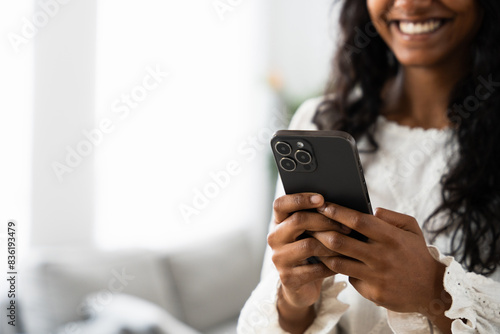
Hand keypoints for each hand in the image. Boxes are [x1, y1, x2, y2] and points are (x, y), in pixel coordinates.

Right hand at [268, 193, 350, 332]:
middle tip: (347, 226)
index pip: (280, 204)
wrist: (302, 287)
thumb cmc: (311, 252)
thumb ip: (316, 218)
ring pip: (308, 245)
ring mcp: (279, 258)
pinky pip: (314, 269)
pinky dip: (331, 266)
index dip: (300, 199)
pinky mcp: (288, 278)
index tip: (321, 199)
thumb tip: (340, 205)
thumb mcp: (310, 233)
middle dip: (325, 221)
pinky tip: (342, 264)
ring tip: (348, 246)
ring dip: (332, 245)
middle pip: (298, 220)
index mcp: (278, 222)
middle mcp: (274, 238)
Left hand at [312, 203, 450, 316]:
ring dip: (323, 252)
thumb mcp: (412, 230)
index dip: (337, 212)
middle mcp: (382, 256)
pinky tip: (332, 262)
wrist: (432, 291)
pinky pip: (349, 277)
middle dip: (320, 231)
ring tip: (314, 243)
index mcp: (391, 237)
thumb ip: (391, 217)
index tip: (322, 205)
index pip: (357, 221)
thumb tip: (371, 210)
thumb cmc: (417, 255)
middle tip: (308, 224)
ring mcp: (376, 276)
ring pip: (338, 262)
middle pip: (340, 241)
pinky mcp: (372, 292)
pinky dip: (341, 269)